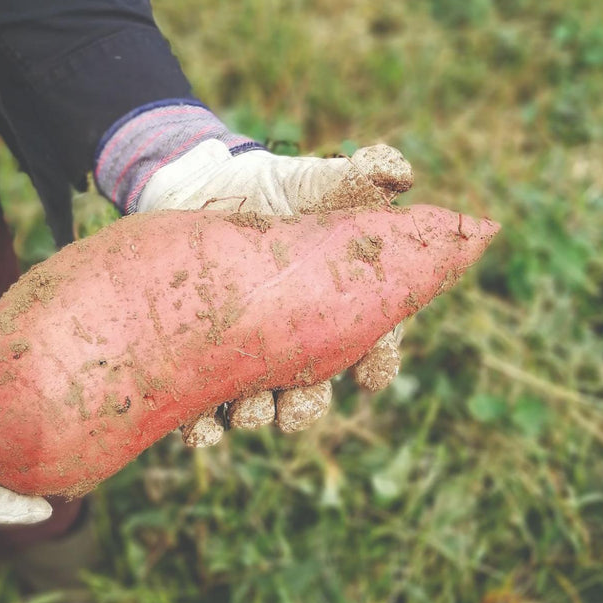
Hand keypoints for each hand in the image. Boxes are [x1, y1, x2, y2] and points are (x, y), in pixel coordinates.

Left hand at [137, 140, 412, 443]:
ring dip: (255, 416)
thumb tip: (401, 172)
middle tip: (294, 408)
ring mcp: (252, 356)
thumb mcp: (318, 180)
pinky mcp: (204, 360)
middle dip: (307, 407)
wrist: (202, 191)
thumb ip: (362, 176)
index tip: (370, 374)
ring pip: (262, 408)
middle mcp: (300, 342)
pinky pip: (207, 408)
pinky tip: (200, 431)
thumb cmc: (275, 191)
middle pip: (315, 394)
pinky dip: (205, 426)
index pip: (374, 346)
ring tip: (243, 411)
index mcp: (341, 309)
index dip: (377, 364)